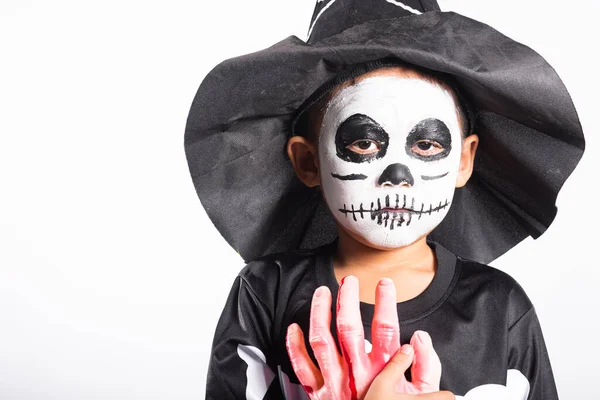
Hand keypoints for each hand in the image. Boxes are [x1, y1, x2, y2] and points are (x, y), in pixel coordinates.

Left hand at [286, 276, 441, 398]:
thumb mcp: (422, 395)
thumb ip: (426, 365)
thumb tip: (421, 338)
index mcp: (383, 370)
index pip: (385, 328)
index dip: (385, 302)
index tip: (384, 284)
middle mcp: (357, 374)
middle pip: (349, 329)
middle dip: (348, 300)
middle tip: (349, 282)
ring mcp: (335, 383)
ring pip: (322, 341)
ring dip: (320, 313)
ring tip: (322, 293)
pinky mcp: (318, 393)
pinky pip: (301, 367)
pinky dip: (294, 346)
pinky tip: (294, 327)